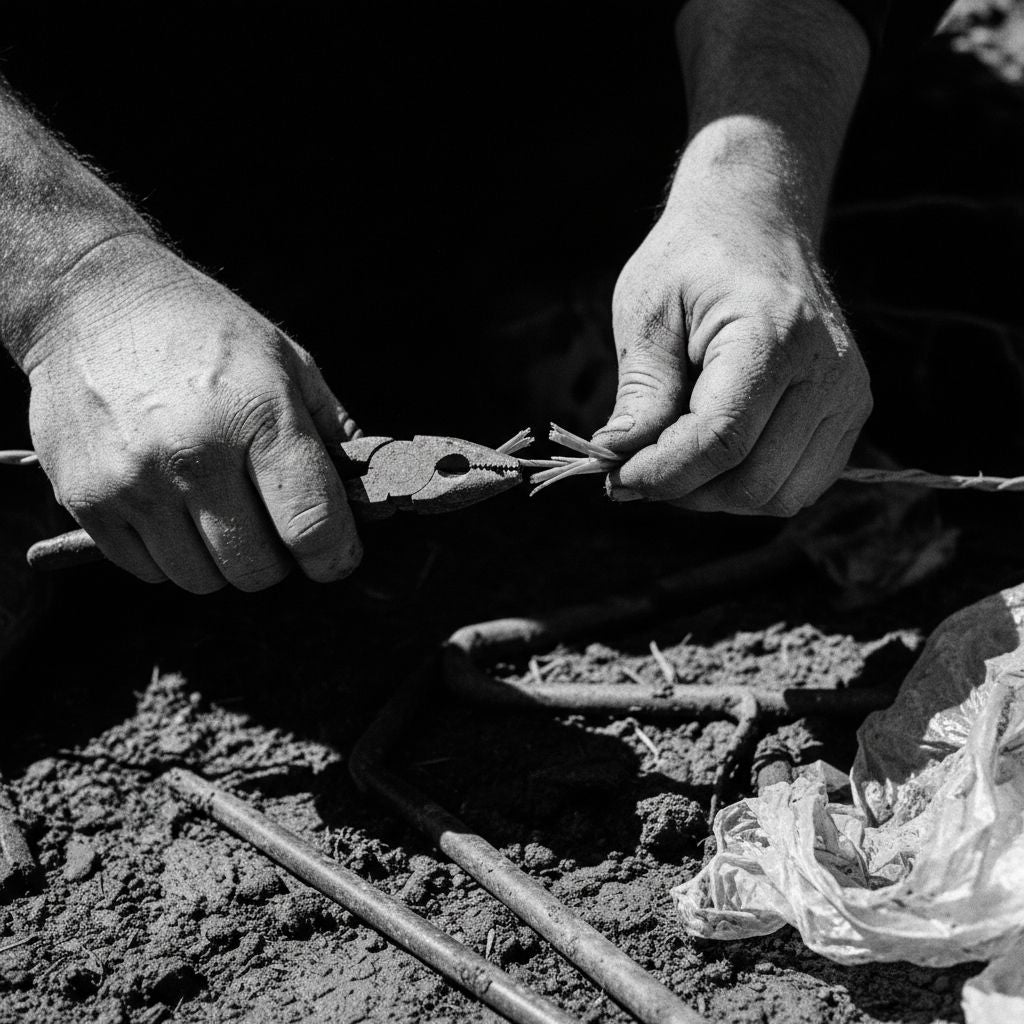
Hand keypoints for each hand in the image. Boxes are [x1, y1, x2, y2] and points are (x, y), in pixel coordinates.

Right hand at [23, 234, 362, 591]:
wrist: (91, 298)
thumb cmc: (205, 331)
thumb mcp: (288, 361)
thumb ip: (332, 434)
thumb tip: (368, 500)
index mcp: (259, 416)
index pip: (312, 528)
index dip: (334, 556)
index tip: (334, 555)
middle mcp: (195, 455)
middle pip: (257, 569)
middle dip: (276, 558)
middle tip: (270, 524)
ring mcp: (134, 482)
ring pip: (201, 579)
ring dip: (220, 559)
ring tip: (218, 510)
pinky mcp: (85, 499)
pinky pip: (147, 570)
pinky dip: (168, 554)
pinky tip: (172, 507)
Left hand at [595, 175, 871, 515]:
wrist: (757, 224)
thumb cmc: (691, 262)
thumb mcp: (647, 311)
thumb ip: (641, 390)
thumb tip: (620, 459)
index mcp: (773, 335)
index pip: (720, 440)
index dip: (662, 473)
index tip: (615, 479)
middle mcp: (826, 371)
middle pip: (751, 480)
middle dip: (684, 490)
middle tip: (637, 470)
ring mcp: (847, 396)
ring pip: (778, 496)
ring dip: (715, 495)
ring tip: (674, 459)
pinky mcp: (849, 413)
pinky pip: (798, 486)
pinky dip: (748, 488)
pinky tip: (712, 458)